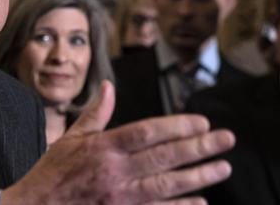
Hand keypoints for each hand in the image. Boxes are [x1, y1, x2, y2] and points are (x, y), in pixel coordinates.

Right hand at [1, 80, 234, 204]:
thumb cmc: (53, 172)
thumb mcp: (70, 138)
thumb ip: (95, 114)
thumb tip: (108, 86)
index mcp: (103, 147)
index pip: (147, 133)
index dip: (177, 126)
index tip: (201, 122)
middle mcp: (115, 171)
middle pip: (164, 157)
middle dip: (198, 147)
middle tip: (226, 139)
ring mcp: (120, 197)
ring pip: (167, 184)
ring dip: (198, 176)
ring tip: (223, 167)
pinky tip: (201, 202)